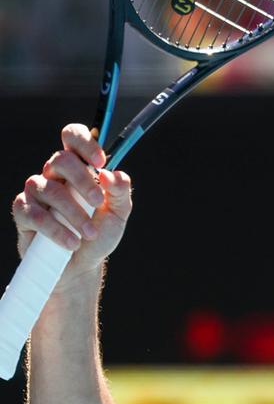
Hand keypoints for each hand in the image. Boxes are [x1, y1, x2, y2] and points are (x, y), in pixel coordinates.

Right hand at [13, 125, 131, 279]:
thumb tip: (112, 174)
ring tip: (89, 233)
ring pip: (49, 189)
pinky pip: (33, 214)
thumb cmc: (98, 234)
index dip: (84, 143)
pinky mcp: (24, 213)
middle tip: (97, 202)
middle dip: (82, 180)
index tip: (101, 162)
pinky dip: (55, 229)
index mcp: (78, 168)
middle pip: (61, 159)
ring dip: (73, 213)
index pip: (73, 138)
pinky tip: (72, 243)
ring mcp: (36, 193)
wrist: (81, 265)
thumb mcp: (118, 214)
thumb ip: (120, 192)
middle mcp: (54, 175)